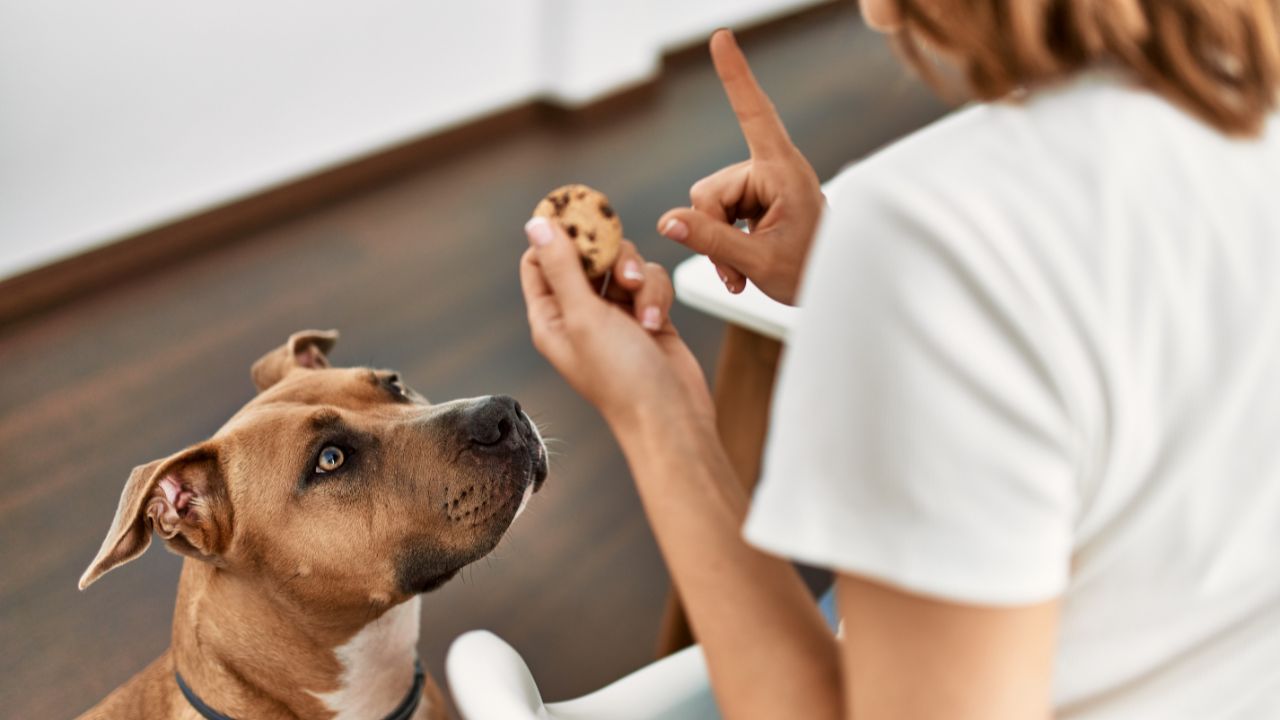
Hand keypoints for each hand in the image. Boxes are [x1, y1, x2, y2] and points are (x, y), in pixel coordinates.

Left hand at [520, 217, 713, 430]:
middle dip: (609, 256)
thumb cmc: (622, 378)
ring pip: (624, 265)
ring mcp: (615, 315)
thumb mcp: (584, 316)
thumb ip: (562, 266)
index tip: (580, 216)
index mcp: (551, 316)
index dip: (557, 236)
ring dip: (638, 278)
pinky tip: (658, 321)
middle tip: (621, 269)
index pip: (539, 261)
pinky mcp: (648, 316)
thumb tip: (537, 224)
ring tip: (644, 309)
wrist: (671, 416)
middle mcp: (579, 313)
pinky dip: (657, 294)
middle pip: (586, 255)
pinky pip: (651, 282)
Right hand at [658, 29, 823, 305]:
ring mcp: (759, 185)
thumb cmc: (811, 272)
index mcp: (784, 171)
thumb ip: (712, 240)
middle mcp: (770, 170)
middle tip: (738, 268)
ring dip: (717, 242)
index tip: (722, 38)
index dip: (736, 76)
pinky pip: (714, 215)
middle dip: (713, 231)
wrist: (835, 288)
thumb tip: (667, 221)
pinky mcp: (752, 200)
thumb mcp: (759, 261)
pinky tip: (742, 265)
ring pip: (708, 205)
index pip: (755, 115)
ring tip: (744, 270)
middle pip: (710, 191)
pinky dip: (721, 244)